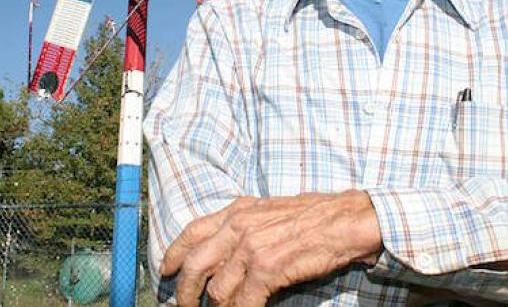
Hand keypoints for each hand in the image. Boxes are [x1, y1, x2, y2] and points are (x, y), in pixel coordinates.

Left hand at [160, 190, 381, 306]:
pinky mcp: (266, 269)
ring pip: (217, 290)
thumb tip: (223, 250)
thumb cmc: (311, 215)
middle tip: (184, 306)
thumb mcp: (268, 210)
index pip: (193, 231)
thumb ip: (242, 224)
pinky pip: (241, 303)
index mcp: (237, 210)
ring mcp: (251, 248)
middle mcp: (238, 226)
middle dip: (186, 291)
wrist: (342, 220)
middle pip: (196, 264)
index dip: (174, 253)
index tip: (165, 270)